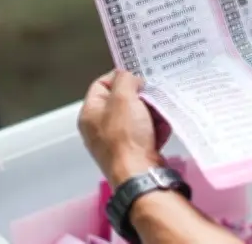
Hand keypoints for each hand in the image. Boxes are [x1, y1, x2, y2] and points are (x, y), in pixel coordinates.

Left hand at [78, 70, 165, 185]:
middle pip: (122, 101)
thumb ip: (125, 80)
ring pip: (137, 116)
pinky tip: (162, 131)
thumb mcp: (124, 98)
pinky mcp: (132, 152)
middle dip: (142, 99)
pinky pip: (144, 132)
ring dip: (152, 114)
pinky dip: (155, 129)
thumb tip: (130, 78)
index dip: (120, 78)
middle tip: (152, 99)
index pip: (101, 84)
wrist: (140, 173)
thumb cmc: (127, 136)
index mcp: (90, 113)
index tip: (139, 79)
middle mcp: (99, 127)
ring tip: (160, 117)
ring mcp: (115, 141)